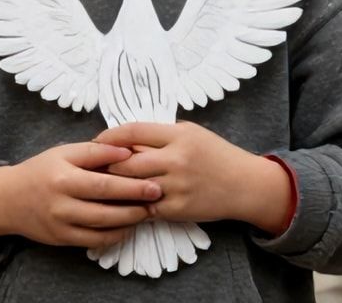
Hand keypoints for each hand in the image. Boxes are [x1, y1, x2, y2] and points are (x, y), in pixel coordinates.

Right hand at [0, 142, 159, 248]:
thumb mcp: (62, 153)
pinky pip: (96, 241)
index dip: (132, 186)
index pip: (104, 184)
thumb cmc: (40, 171)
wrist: (7, 199)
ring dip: (130, 222)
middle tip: (158, 199)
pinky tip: (127, 225)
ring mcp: (62, 224)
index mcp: (63, 178)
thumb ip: (94, 151)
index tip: (155, 184)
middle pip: (108, 209)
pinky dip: (116, 235)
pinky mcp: (63, 239)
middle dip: (137, 206)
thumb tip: (127, 151)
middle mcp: (62, 204)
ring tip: (147, 212)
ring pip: (104, 228)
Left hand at [96, 122, 293, 232]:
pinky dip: (131, 204)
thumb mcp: (190, 133)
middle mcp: (177, 160)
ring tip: (103, 183)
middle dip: (106, 164)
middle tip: (94, 166)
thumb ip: (158, 134)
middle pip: (125, 161)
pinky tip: (122, 201)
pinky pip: (144, 207)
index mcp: (178, 136)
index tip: (97, 141)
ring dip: (115, 185)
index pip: (132, 132)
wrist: (247, 186)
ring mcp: (177, 187)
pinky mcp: (178, 209)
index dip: (109, 136)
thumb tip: (121, 138)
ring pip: (131, 185)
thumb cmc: (215, 155)